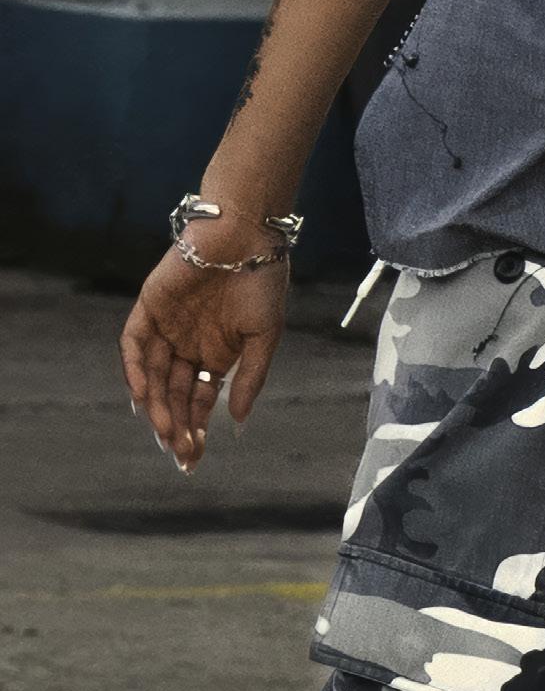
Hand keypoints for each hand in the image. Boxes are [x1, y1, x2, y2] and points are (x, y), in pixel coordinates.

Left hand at [120, 240, 289, 470]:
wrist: (246, 236)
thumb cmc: (263, 282)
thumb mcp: (266, 337)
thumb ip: (249, 378)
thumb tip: (236, 420)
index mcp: (216, 353)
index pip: (199, 399)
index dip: (196, 427)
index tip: (195, 455)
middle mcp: (188, 344)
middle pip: (174, 394)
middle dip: (176, 424)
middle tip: (180, 452)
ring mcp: (167, 327)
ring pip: (153, 375)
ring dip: (157, 405)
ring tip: (165, 432)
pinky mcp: (149, 307)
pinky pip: (134, 344)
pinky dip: (135, 369)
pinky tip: (143, 395)